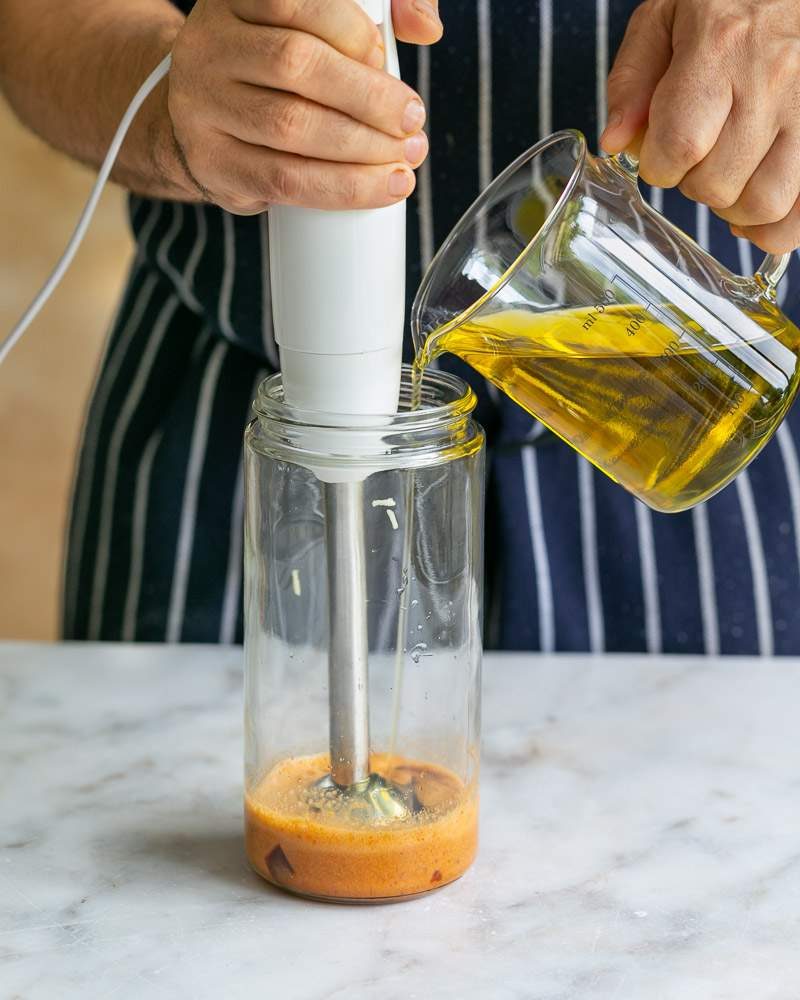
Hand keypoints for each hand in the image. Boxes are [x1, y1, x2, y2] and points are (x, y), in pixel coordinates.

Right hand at [167, 0, 441, 213]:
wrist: (199, 122)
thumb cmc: (272, 73)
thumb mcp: (309, 26)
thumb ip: (371, 13)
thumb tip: (425, 27)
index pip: (294, 3)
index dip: (353, 32)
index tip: (386, 60)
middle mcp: (210, 46)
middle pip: (295, 64)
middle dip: (368, 97)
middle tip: (411, 121)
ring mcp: (203, 107)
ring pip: (290, 126)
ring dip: (362, 148)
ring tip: (404, 157)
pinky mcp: (213, 164)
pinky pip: (283, 180)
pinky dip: (341, 188)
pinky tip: (380, 187)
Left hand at [600, 0, 799, 253]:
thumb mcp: (666, 16)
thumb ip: (633, 79)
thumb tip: (616, 142)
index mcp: (720, 47)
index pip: (679, 146)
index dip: (659, 166)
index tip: (662, 155)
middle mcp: (771, 80)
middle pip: (717, 184)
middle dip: (694, 184)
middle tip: (700, 156)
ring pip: (764, 204)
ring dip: (735, 206)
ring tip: (731, 174)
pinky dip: (777, 225)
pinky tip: (759, 204)